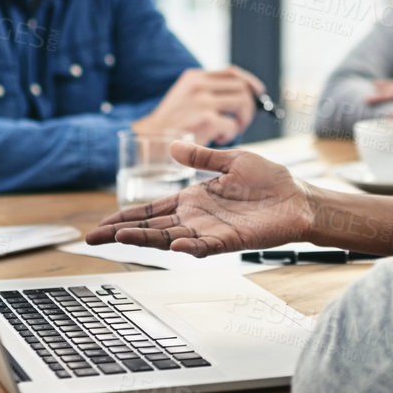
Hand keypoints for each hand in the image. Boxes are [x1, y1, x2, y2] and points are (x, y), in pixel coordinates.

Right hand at [87, 142, 311, 255]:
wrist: (299, 198)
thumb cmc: (270, 180)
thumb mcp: (231, 161)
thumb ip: (202, 157)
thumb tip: (172, 145)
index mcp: (193, 199)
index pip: (152, 210)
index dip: (126, 216)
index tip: (102, 224)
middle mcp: (196, 218)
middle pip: (152, 227)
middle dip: (122, 232)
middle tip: (94, 238)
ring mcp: (211, 231)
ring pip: (170, 239)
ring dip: (147, 239)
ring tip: (121, 237)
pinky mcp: (231, 241)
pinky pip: (206, 246)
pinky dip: (191, 246)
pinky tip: (175, 245)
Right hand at [132, 66, 265, 144]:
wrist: (146, 141)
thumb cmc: (168, 125)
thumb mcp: (183, 98)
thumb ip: (206, 92)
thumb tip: (241, 92)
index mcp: (194, 78)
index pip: (232, 72)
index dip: (249, 82)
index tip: (258, 93)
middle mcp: (199, 85)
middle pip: (242, 87)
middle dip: (249, 105)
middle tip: (242, 121)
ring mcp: (202, 102)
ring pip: (242, 102)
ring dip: (242, 119)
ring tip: (230, 130)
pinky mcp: (205, 120)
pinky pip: (232, 126)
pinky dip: (229, 134)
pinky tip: (216, 139)